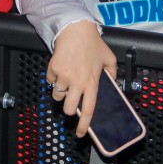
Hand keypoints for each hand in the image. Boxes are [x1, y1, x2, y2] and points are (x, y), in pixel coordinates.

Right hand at [46, 20, 115, 136]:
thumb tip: (111, 82)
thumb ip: (112, 72)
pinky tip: (61, 67)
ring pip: (57, 95)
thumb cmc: (93, 43)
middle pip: (68, 108)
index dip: (84, 124)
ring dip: (61, 92)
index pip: (88, 109)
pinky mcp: (53, 69)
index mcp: (92, 82)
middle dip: (68, 108)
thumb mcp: (109, 58)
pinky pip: (50, 81)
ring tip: (66, 79)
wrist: (75, 29)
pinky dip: (54, 78)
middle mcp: (77, 82)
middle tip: (71, 99)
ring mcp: (63, 76)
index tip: (80, 133)